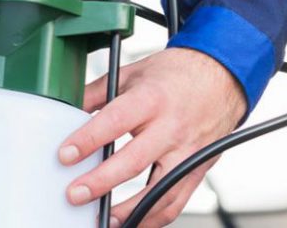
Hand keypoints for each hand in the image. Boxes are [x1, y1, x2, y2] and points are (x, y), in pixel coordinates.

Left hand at [58, 47, 246, 226]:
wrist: (221, 77)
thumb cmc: (175, 74)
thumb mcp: (132, 72)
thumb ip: (98, 92)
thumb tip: (69, 108)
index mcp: (151, 99)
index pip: (115, 121)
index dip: (88, 139)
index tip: (65, 155)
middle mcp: (171, 128)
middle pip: (133, 161)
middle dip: (100, 182)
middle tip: (75, 194)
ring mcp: (187, 153)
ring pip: (158, 191)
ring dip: (128, 210)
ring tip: (102, 218)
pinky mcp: (197, 170)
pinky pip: (176, 202)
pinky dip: (154, 218)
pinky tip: (132, 221)